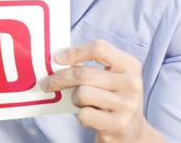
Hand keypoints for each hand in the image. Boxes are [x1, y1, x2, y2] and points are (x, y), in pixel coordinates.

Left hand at [41, 40, 164, 142]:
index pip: (99, 48)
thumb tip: (58, 60)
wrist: (132, 131)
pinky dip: (81, 116)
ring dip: (74, 98)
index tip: (57, 58)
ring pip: (82, 94)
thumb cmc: (113, 99)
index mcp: (130, 65)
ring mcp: (127, 105)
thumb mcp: (110, 78)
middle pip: (84, 73)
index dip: (74, 52)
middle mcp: (131, 83)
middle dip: (60, 78)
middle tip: (48, 83)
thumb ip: (91, 66)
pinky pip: (85, 115)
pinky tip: (88, 115)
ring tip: (80, 101)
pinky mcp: (119, 125)